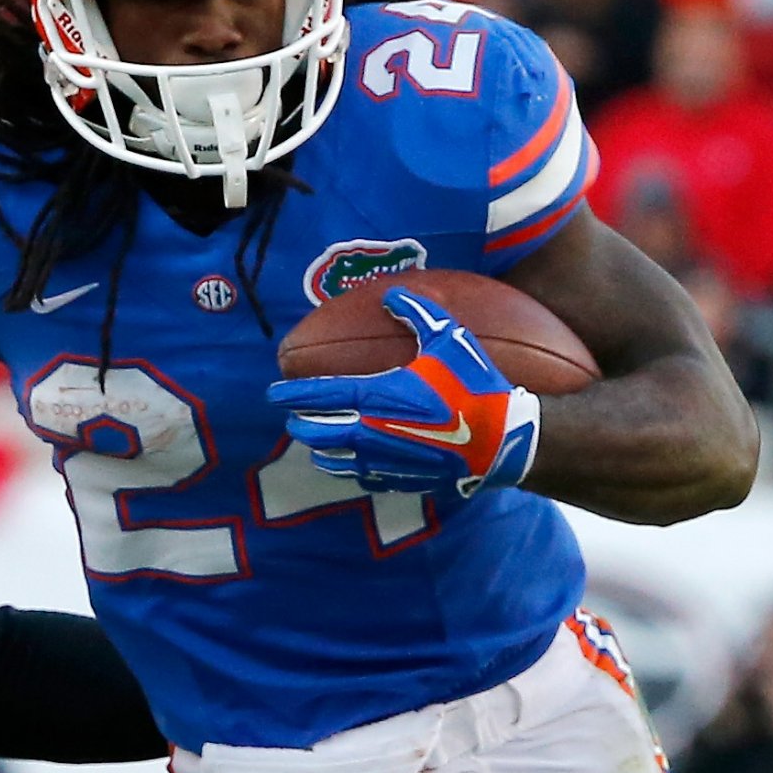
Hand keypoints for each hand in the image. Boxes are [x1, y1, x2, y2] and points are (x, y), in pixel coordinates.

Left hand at [270, 287, 540, 497]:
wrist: (500, 439)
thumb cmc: (474, 384)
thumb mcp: (448, 338)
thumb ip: (416, 311)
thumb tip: (391, 292)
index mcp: (376, 395)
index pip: (317, 395)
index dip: (291, 394)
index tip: (273, 393)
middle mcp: (370, 431)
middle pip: (316, 432)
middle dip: (299, 425)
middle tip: (291, 419)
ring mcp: (383, 461)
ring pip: (333, 460)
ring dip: (319, 450)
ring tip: (315, 442)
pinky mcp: (399, 481)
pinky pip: (361, 478)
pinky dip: (348, 471)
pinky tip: (349, 465)